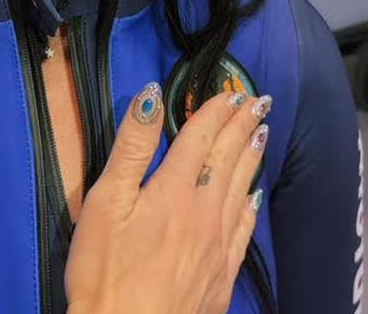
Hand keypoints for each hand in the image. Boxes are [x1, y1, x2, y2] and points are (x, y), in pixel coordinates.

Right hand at [64, 81, 270, 313]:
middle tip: (258, 102)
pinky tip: (254, 197)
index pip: (201, 136)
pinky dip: (250, 206)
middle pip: (227, 158)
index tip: (230, 90)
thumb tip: (152, 95)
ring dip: (251, 157)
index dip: (215, 110)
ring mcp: (217, 245)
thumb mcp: (106, 200)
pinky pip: (243, 230)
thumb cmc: (105, 269)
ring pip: (240, 189)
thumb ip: (132, 145)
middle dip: (241, 126)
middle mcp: (204, 210)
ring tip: (261, 134)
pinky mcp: (221, 277)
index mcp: (174, 188)